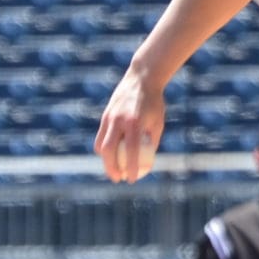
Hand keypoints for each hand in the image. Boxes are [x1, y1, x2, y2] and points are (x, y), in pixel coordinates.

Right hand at [95, 68, 166, 182]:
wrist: (141, 79)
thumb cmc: (154, 103)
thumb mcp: (158, 123)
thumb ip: (152, 142)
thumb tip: (147, 163)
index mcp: (134, 123)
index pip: (131, 151)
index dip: (130, 167)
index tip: (131, 179)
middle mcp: (119, 120)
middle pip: (109, 151)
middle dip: (111, 168)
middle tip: (118, 178)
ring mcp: (109, 117)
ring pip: (101, 144)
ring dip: (105, 160)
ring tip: (113, 170)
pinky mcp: (105, 115)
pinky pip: (100, 136)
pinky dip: (103, 148)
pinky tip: (110, 156)